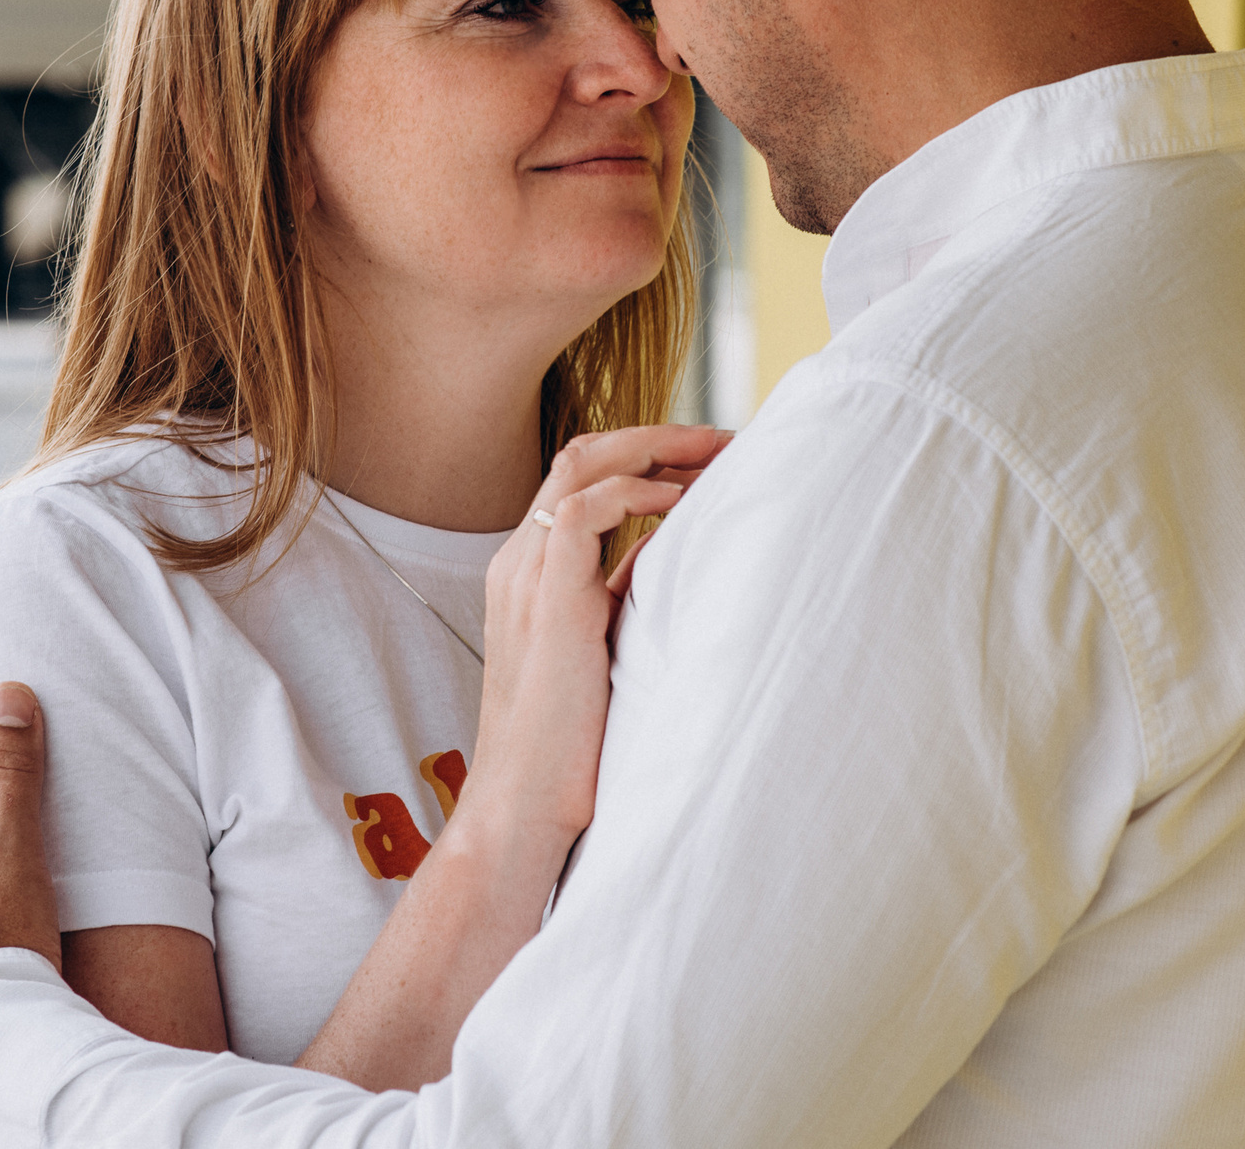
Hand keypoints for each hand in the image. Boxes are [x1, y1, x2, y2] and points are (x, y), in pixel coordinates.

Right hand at [454, 425, 730, 861]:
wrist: (523, 807)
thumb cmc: (567, 749)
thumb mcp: (599, 655)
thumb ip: (620, 600)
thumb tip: (667, 559)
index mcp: (528, 573)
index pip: (581, 478)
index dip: (645, 457)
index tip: (709, 461)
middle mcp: (518, 562)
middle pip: (582, 453)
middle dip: (658, 437)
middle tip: (726, 441)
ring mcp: (525, 575)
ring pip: (580, 464)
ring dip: (655, 451)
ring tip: (717, 457)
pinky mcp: (544, 597)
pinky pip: (581, 509)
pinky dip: (636, 494)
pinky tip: (683, 506)